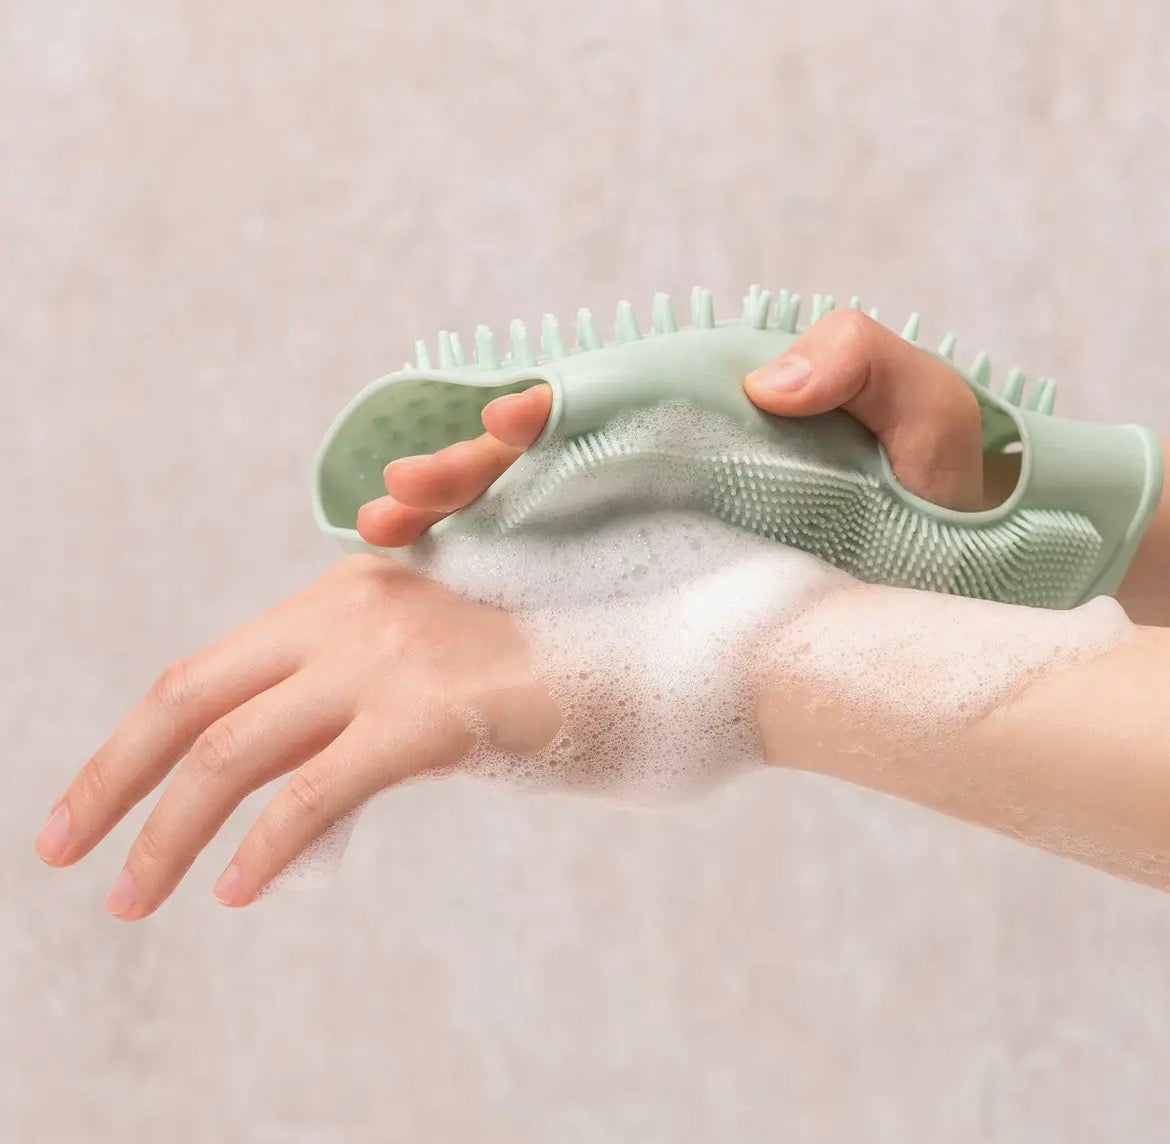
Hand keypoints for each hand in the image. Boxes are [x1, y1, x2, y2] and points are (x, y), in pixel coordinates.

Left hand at [33, 554, 561, 918]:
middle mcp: (351, 611)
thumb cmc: (534, 687)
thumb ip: (337, 722)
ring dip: (168, 831)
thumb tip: (257, 811)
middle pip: (193, 699)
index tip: (90, 808)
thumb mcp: (417, 690)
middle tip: (63, 850)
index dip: (133, 744)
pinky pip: (318, 791)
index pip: (206, 672)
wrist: (645, 666)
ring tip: (133, 895)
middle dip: (114, 781)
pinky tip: (238, 889)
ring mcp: (391, 658)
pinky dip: (266, 846)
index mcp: (340, 596)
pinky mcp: (434, 714)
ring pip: (236, 749)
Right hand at [356, 309, 996, 547]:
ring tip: (385, 540)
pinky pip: (569, 586)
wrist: (975, 565)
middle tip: (396, 500)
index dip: (543, 414)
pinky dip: (500, 587)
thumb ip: (859, 363)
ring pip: (537, 524)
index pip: (600, 404)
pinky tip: (442, 603)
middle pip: (544, 466)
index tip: (500, 425)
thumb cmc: (950, 480)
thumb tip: (773, 378)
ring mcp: (658, 532)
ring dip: (458, 531)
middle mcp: (665, 470)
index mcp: (704, 416)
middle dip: (465, 475)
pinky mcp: (662, 590)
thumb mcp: (919, 405)